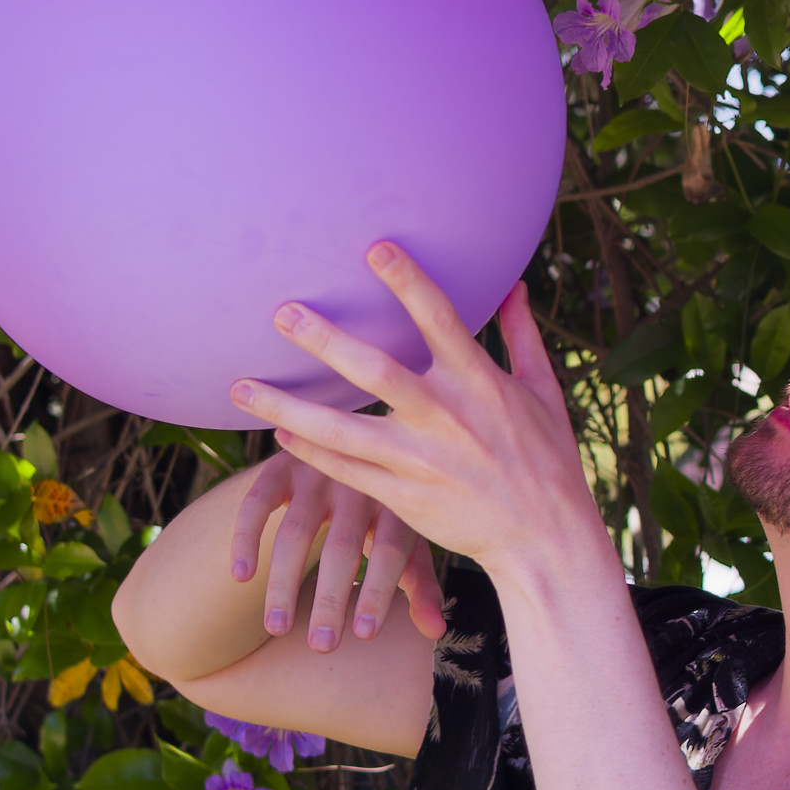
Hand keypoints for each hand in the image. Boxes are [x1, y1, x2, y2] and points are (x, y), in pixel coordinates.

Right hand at [229, 448, 445, 656]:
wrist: (351, 439)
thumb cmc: (384, 507)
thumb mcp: (408, 537)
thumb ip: (420, 583)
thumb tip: (436, 633)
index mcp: (396, 502)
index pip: (390, 551)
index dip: (378, 591)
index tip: (364, 635)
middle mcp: (358, 483)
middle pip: (342, 546)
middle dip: (331, 598)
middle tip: (322, 646)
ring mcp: (317, 471)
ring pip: (295, 532)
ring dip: (284, 583)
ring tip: (277, 627)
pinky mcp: (281, 465)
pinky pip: (257, 502)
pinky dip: (245, 538)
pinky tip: (241, 576)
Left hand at [232, 246, 619, 613]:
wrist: (546, 540)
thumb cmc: (548, 461)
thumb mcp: (544, 392)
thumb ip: (522, 336)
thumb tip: (514, 284)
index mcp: (481, 383)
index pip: (441, 320)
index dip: (409, 282)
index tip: (375, 248)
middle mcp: (446, 418)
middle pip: (374, 371)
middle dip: (324, 340)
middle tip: (281, 312)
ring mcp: (421, 460)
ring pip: (340, 429)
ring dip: (286, 406)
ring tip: (241, 387)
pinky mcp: (404, 498)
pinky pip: (345, 470)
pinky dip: (310, 452)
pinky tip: (279, 433)